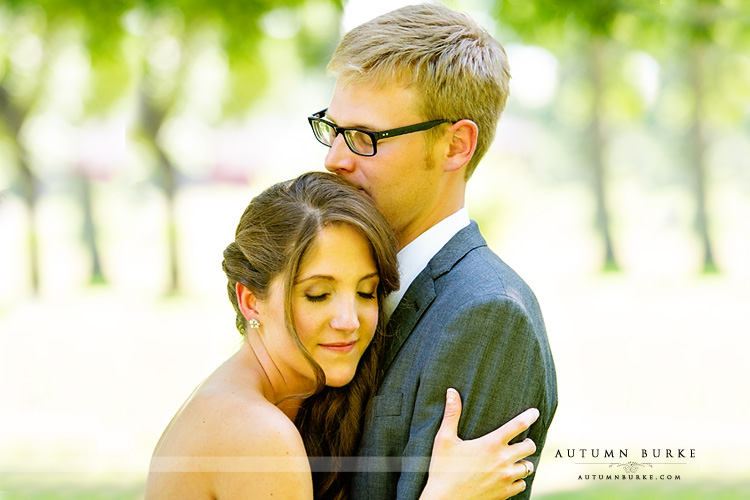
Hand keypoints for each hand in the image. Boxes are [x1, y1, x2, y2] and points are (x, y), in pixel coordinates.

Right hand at [420, 388, 538, 499]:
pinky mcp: (505, 493)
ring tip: (514, 460)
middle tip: (520, 442)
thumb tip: (451, 391)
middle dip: (527, 442)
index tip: (535, 412)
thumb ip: (451, 414)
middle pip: (530, 446)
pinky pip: (522, 484)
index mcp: (491, 444)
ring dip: (523, 462)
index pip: (518, 425)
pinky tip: (509, 477)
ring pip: (528, 467)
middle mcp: (503, 460)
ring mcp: (506, 478)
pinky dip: (518, 480)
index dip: (529, 416)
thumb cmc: (442, 469)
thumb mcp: (444, 439)